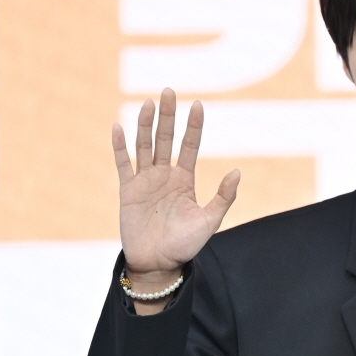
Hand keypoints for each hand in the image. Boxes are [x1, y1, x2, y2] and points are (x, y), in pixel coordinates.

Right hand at [112, 90, 239, 289]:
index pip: (189, 146)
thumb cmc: (185, 245)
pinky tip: (118, 127)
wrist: (159, 264)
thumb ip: (223, 197)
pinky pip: (123, 164)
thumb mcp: (209, 221)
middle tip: (168, 90)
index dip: (193, 126)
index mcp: (184, 180)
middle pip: (165, 139)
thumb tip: (237, 171)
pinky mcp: (128, 191)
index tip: (197, 104)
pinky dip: (120, 147)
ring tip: (148, 103)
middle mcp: (164, 175)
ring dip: (145, 124)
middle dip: (167, 116)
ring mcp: (145, 181)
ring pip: (144, 146)